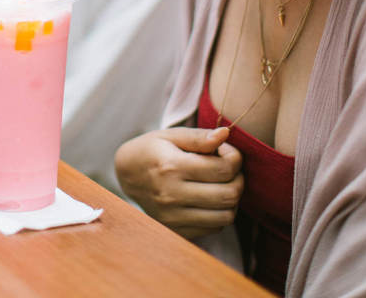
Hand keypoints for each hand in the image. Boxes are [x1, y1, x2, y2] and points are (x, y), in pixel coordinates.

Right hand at [115, 126, 243, 238]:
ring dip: (232, 199)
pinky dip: (220, 213)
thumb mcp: (172, 135)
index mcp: (172, 167)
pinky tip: (210, 198)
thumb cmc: (153, 150)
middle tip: (228, 169)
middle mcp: (171, 195)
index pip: (225, 169)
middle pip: (229, 195)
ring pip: (226, 216)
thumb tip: (225, 134)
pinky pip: (215, 228)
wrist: (128, 174)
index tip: (226, 151)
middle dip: (238, 179)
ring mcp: (173, 217)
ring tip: (222, 184)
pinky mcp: (176, 230)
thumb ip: (199, 136)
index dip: (235, 157)